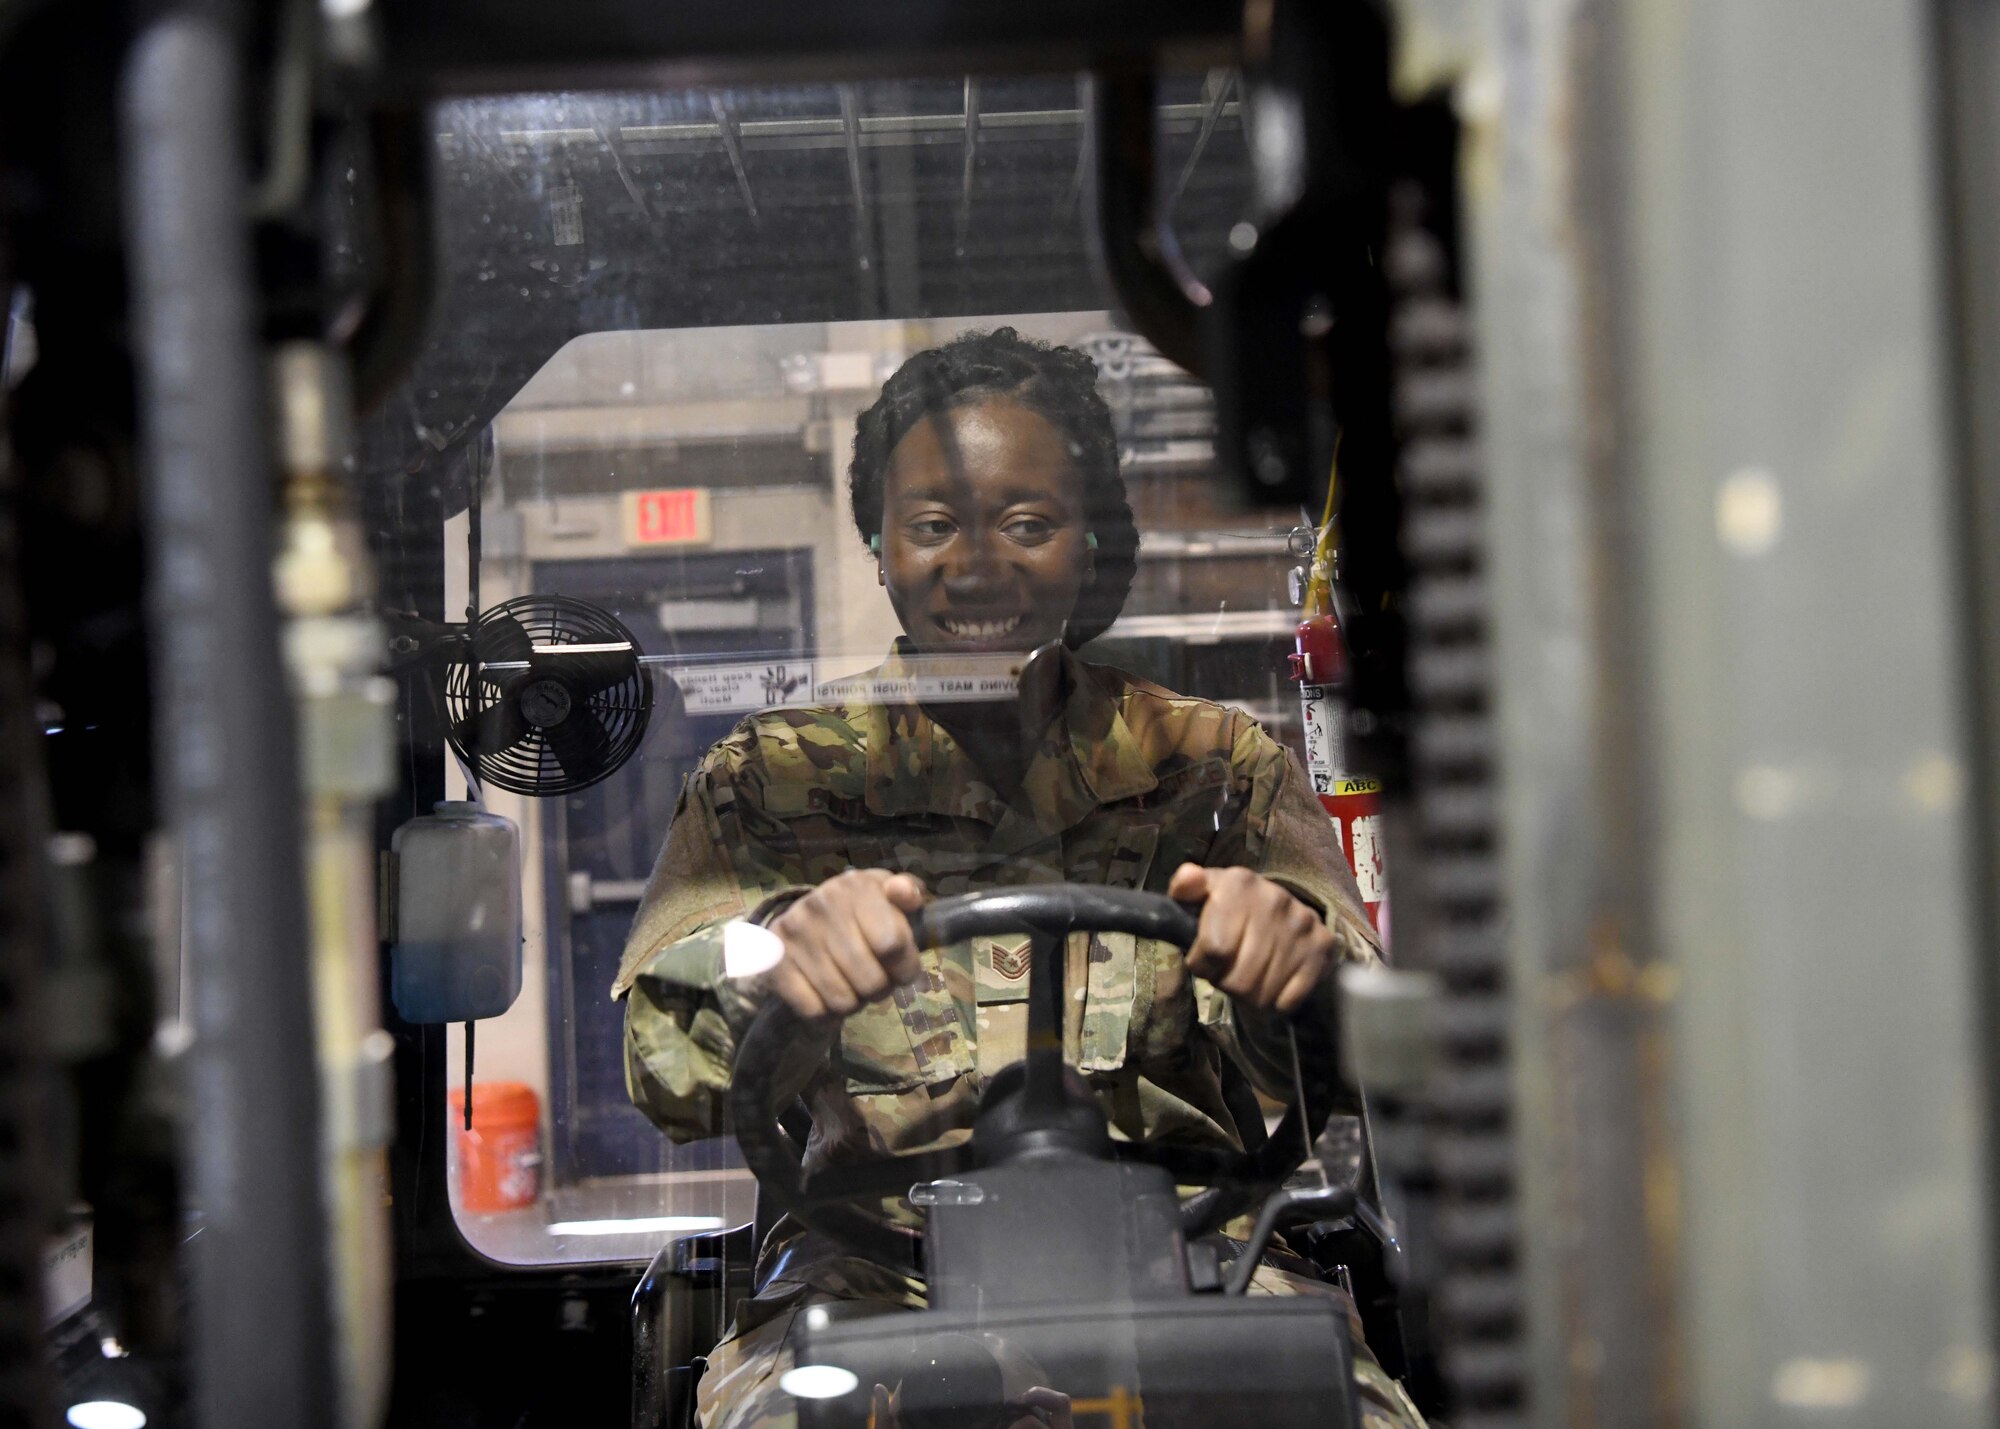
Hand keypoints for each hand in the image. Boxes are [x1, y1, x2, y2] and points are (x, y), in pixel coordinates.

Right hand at [760, 869, 926, 1018]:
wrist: (807, 925)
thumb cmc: (863, 914)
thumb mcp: (889, 898)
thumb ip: (908, 893)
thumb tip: (905, 893)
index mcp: (855, 886)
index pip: (892, 945)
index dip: (905, 968)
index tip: (902, 969)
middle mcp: (820, 904)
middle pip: (871, 981)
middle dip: (880, 989)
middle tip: (874, 979)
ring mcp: (793, 933)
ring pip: (843, 1001)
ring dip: (855, 1002)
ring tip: (851, 984)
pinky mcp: (773, 962)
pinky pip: (814, 1011)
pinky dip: (826, 1013)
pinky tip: (826, 992)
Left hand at [1167, 863, 1334, 1012]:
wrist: (1278, 906)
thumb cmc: (1229, 904)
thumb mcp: (1203, 891)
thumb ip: (1185, 886)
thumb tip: (1186, 880)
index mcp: (1239, 883)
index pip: (1213, 950)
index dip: (1202, 964)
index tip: (1204, 959)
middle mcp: (1275, 899)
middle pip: (1238, 979)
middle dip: (1225, 983)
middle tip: (1227, 972)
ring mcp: (1302, 924)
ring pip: (1262, 995)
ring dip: (1249, 996)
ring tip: (1247, 976)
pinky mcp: (1322, 947)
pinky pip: (1289, 1000)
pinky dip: (1276, 1002)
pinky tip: (1271, 982)